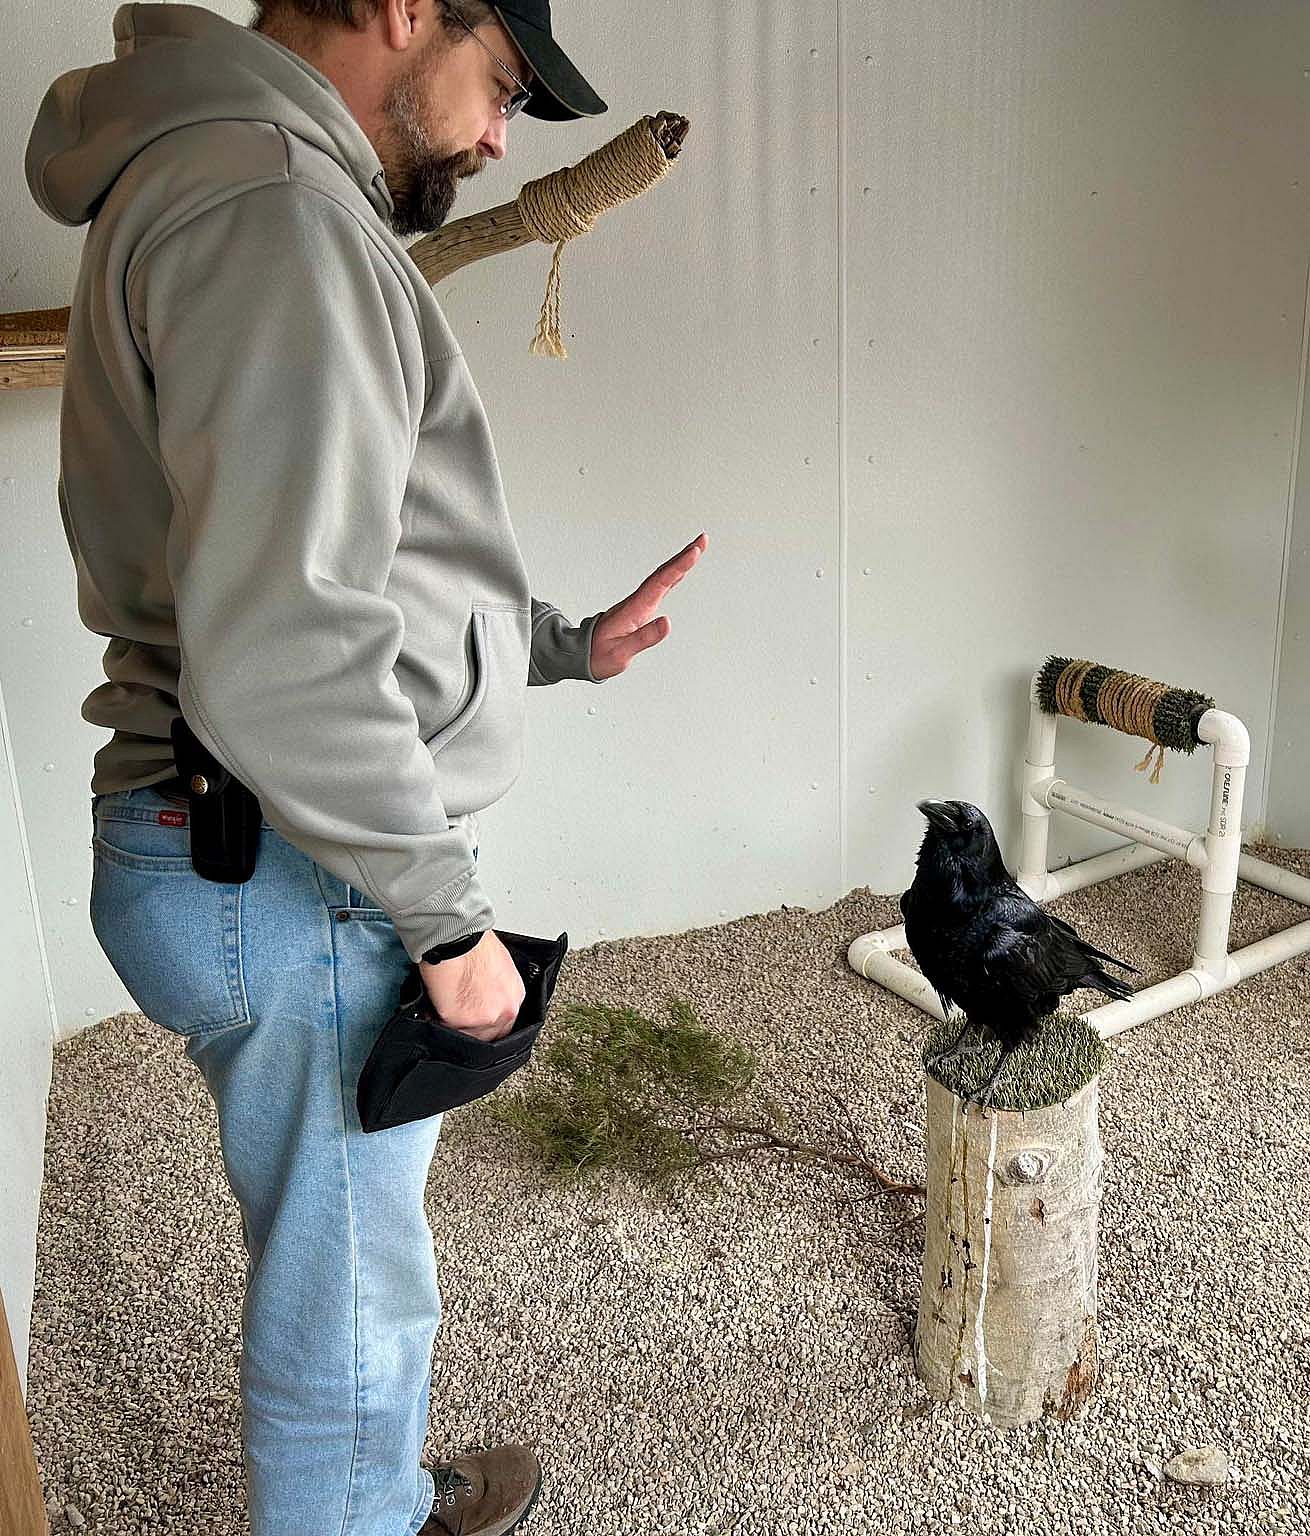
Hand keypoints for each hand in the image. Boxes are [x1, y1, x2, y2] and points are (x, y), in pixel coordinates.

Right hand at [418, 930, 524, 1041]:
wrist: (456, 937)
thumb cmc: (473, 942)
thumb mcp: (498, 965)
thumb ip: (496, 987)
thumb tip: (482, 995)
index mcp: (515, 994)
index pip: (505, 1021)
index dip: (487, 1020)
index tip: (475, 1018)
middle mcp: (505, 1009)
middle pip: (490, 1034)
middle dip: (473, 1027)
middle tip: (458, 1016)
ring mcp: (485, 1018)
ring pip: (468, 1034)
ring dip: (455, 1025)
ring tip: (444, 1007)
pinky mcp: (462, 1021)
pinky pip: (448, 1029)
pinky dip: (438, 1019)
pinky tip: (435, 1006)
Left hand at [589, 532, 706, 680]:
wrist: (581, 654)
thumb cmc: (599, 655)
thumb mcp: (621, 653)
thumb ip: (644, 638)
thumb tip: (667, 622)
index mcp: (635, 609)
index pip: (660, 583)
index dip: (679, 566)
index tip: (694, 551)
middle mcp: (637, 602)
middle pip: (664, 573)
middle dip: (684, 555)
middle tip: (702, 539)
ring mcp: (638, 603)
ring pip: (662, 577)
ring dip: (679, 562)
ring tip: (697, 548)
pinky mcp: (639, 608)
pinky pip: (659, 586)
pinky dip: (672, 575)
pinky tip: (680, 571)